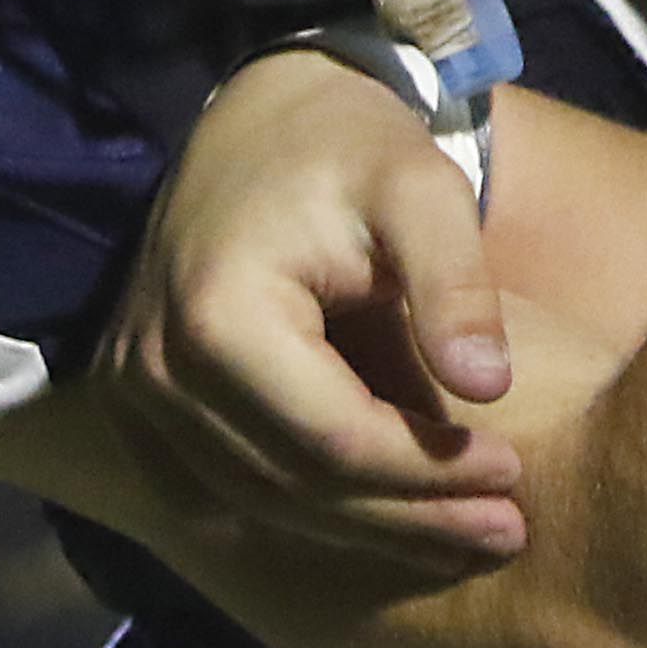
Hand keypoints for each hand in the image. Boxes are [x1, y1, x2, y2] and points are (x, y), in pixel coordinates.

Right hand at [99, 48, 527, 569]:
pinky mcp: (136, 402)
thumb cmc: (352, 145)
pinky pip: (219, 486)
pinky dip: (303, 508)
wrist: (262, 113)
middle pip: (295, 485)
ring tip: (467, 534)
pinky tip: (384, 518)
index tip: (514, 474)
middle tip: (506, 534)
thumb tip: (491, 388)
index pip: (334, 438)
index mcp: (217, 317)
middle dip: (409, 518)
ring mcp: (132, 392)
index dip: (429, 472)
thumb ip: (454, 286)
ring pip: (260, 500)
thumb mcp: (422, 191)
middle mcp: (155, 369)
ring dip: (366, 527)